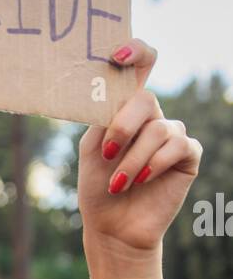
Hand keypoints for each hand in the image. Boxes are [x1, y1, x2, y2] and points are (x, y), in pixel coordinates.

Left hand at [78, 40, 201, 255]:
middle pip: (146, 99)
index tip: (117, 55)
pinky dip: (155, 163)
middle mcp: (151, 117)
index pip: (139, 67)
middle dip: (123, 127)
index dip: (135, 52)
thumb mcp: (90, 149)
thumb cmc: (98, 187)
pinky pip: (178, 146)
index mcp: (125, 109)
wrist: (113, 226)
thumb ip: (103, 119)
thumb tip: (116, 95)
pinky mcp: (188, 156)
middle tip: (107, 153)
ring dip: (133, 159)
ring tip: (118, 184)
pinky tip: (141, 181)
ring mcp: (171, 135)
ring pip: (159, 130)